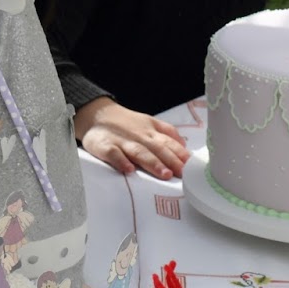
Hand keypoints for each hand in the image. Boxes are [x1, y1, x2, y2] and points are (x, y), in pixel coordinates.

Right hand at [74, 98, 190, 179]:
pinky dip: (120, 161)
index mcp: (151, 132)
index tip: (193, 166)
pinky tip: (128, 170)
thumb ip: (167, 133)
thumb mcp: (149, 123)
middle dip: (172, 160)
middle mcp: (140, 136)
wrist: (96, 113)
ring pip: (139, 152)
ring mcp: (122, 141)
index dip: (181, 154)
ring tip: (165, 174)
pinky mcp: (105, 146)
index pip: (169, 143)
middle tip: (183, 173)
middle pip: (158, 148)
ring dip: (153, 162)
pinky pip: (113, 154)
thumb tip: (184, 146)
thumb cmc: (126, 123)